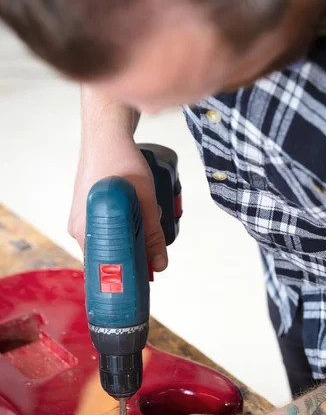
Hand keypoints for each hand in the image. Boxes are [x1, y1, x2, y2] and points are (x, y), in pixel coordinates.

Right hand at [68, 87, 166, 269]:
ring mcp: (81, 218)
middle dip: (134, 250)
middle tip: (152, 236)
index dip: (125, 277)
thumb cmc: (120, 164)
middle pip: (109, 256)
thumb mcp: (144, 202)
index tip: (143, 279)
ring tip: (146, 211)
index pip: (103, 270)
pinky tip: (137, 206)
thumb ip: (152, 236)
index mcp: (84, 232)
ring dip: (133, 233)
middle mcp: (78, 228)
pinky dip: (126, 223)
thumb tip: (159, 266)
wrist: (108, 134)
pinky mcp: (89, 208)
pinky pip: (108, 226)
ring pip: (111, 239)